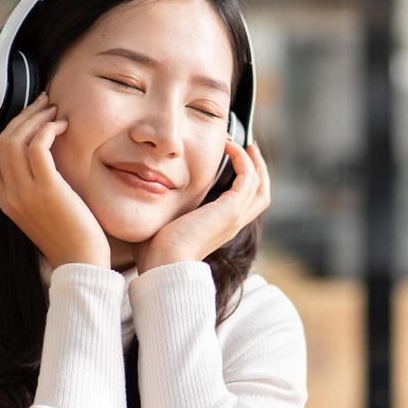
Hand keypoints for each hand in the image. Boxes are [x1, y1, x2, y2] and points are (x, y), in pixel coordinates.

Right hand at [0, 93, 110, 268]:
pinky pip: (39, 146)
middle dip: (21, 115)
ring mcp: (25, 193)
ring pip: (16, 139)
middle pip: (0, 142)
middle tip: (43, 102)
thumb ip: (34, 188)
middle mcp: (9, 196)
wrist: (82, 265)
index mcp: (5, 201)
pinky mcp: (47, 190)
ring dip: (36, 117)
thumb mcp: (43, 211)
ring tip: (55, 109)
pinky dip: (49, 129)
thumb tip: (42, 157)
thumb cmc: (72, 237)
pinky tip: (64, 126)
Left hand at [132, 139, 269, 273]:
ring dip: (251, 160)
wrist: (163, 265)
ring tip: (240, 142)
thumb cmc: (155, 252)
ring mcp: (234, 218)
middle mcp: (232, 223)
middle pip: (260, 194)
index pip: (244, 204)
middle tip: (249, 147)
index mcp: (220, 228)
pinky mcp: (230, 210)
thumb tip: (147, 196)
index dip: (244, 181)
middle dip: (258, 168)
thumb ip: (164, 210)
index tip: (235, 159)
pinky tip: (229, 147)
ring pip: (259, 185)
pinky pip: (247, 178)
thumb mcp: (164, 224)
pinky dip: (242, 159)